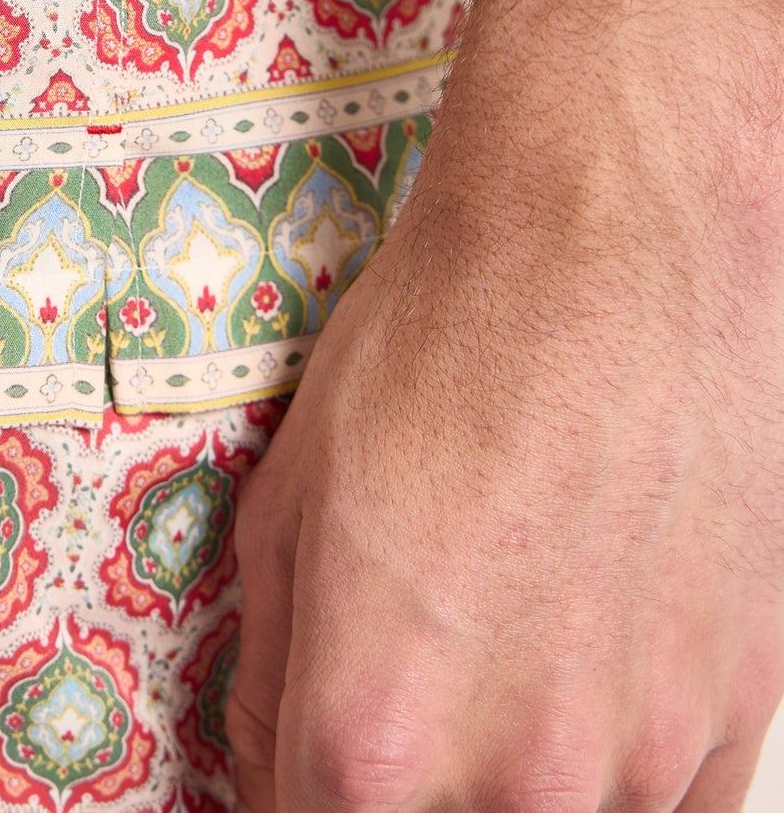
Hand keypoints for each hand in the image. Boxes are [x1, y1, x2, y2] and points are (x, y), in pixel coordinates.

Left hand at [226, 0, 783, 811]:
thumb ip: (269, 670)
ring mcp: (640, 758)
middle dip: (397, 783)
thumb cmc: (443, 340)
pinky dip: (615, 771)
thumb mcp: (287, 495)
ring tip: (502, 645)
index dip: (291, 794)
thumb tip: (268, 759)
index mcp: (375, 731)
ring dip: (510, 778)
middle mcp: (519, 781)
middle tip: (406, 681)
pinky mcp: (732, 715)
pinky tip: (581, 670)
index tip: (308, 758)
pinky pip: (665, 808)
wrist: (611, 244)